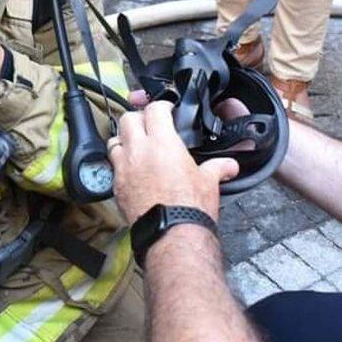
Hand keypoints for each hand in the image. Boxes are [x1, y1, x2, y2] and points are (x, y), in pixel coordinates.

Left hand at [109, 102, 238, 221]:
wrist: (172, 235)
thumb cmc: (190, 207)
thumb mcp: (208, 182)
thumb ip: (217, 168)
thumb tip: (229, 165)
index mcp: (162, 143)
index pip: (154, 110)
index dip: (161, 106)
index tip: (166, 110)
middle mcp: (138, 151)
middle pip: (128, 119)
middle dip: (138, 118)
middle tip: (148, 125)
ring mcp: (123, 168)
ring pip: (114, 141)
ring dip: (124, 139)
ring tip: (136, 145)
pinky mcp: (116, 187)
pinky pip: (112, 166)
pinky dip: (119, 163)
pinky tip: (131, 170)